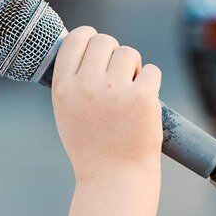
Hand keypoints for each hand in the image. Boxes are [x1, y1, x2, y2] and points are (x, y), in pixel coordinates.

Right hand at [50, 26, 162, 183]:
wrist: (114, 178)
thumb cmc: (92, 147)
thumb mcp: (67, 113)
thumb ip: (73, 81)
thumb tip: (85, 46)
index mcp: (63, 87)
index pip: (75, 39)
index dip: (89, 37)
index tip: (97, 47)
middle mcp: (87, 85)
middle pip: (104, 40)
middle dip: (114, 53)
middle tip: (118, 75)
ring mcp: (115, 91)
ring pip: (129, 53)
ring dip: (134, 68)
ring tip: (130, 93)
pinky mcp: (143, 98)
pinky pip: (152, 70)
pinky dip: (151, 82)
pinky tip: (144, 102)